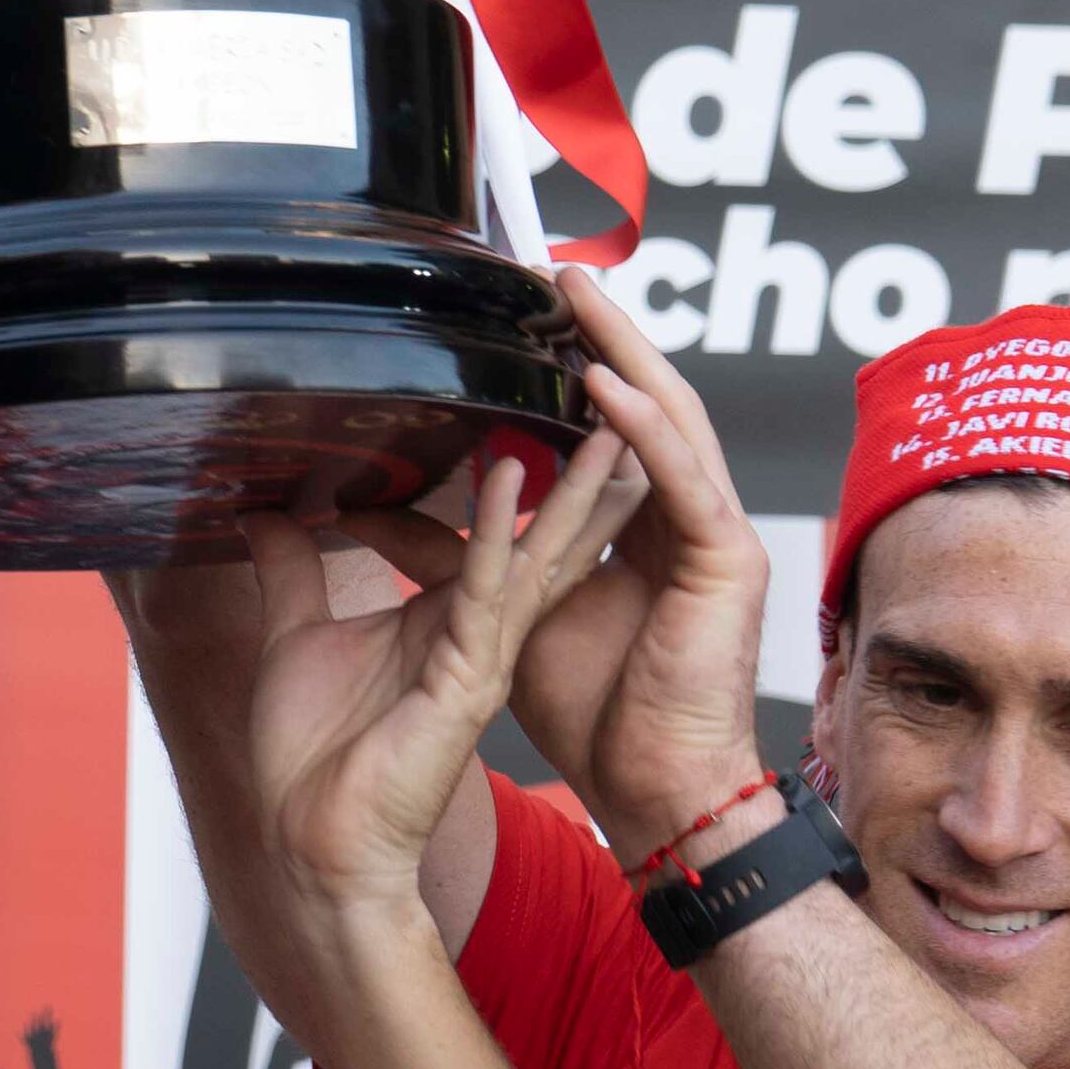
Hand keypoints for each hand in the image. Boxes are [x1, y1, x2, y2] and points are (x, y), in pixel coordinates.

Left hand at [243, 435, 642, 931]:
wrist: (311, 846)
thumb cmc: (311, 761)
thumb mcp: (294, 636)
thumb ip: (292, 571)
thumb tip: (265, 511)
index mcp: (442, 624)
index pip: (496, 541)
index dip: (519, 487)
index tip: (535, 421)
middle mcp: (473, 636)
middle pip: (544, 543)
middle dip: (583, 483)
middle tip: (617, 417)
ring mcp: (477, 657)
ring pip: (537, 560)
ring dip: (571, 494)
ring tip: (606, 431)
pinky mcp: (466, 678)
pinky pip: (485, 593)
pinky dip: (495, 534)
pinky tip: (509, 480)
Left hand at [429, 273, 773, 849]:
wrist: (652, 794)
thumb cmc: (595, 717)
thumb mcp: (476, 619)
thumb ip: (423, 558)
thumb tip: (344, 513)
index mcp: (626, 533)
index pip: (600, 431)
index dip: (570, 369)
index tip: (526, 314)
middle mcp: (673, 522)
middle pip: (639, 408)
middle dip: (602, 337)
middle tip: (555, 274)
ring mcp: (707, 538)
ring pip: (669, 423)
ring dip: (625, 357)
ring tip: (580, 300)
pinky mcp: (725, 565)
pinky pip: (681, 484)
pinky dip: (643, 434)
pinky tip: (604, 393)